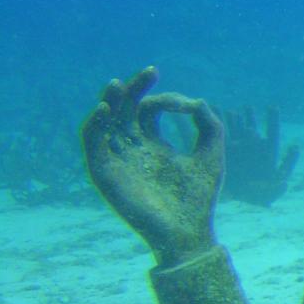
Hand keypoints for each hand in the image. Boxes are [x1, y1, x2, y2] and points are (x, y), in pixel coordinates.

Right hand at [81, 67, 223, 265]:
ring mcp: (118, 159)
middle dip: (133, 89)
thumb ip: (209, 126)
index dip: (165, 99)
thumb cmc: (200, 197)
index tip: (188, 105)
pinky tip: (107, 110)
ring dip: (110, 101)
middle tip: (150, 73)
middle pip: (124, 110)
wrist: (188, 230)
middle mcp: (133, 149)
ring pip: (105, 122)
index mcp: (154, 145)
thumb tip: (197, 101)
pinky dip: (95, 124)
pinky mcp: (106, 172)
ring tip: (117, 84)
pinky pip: (93, 143)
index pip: (149, 109)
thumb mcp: (210, 155)